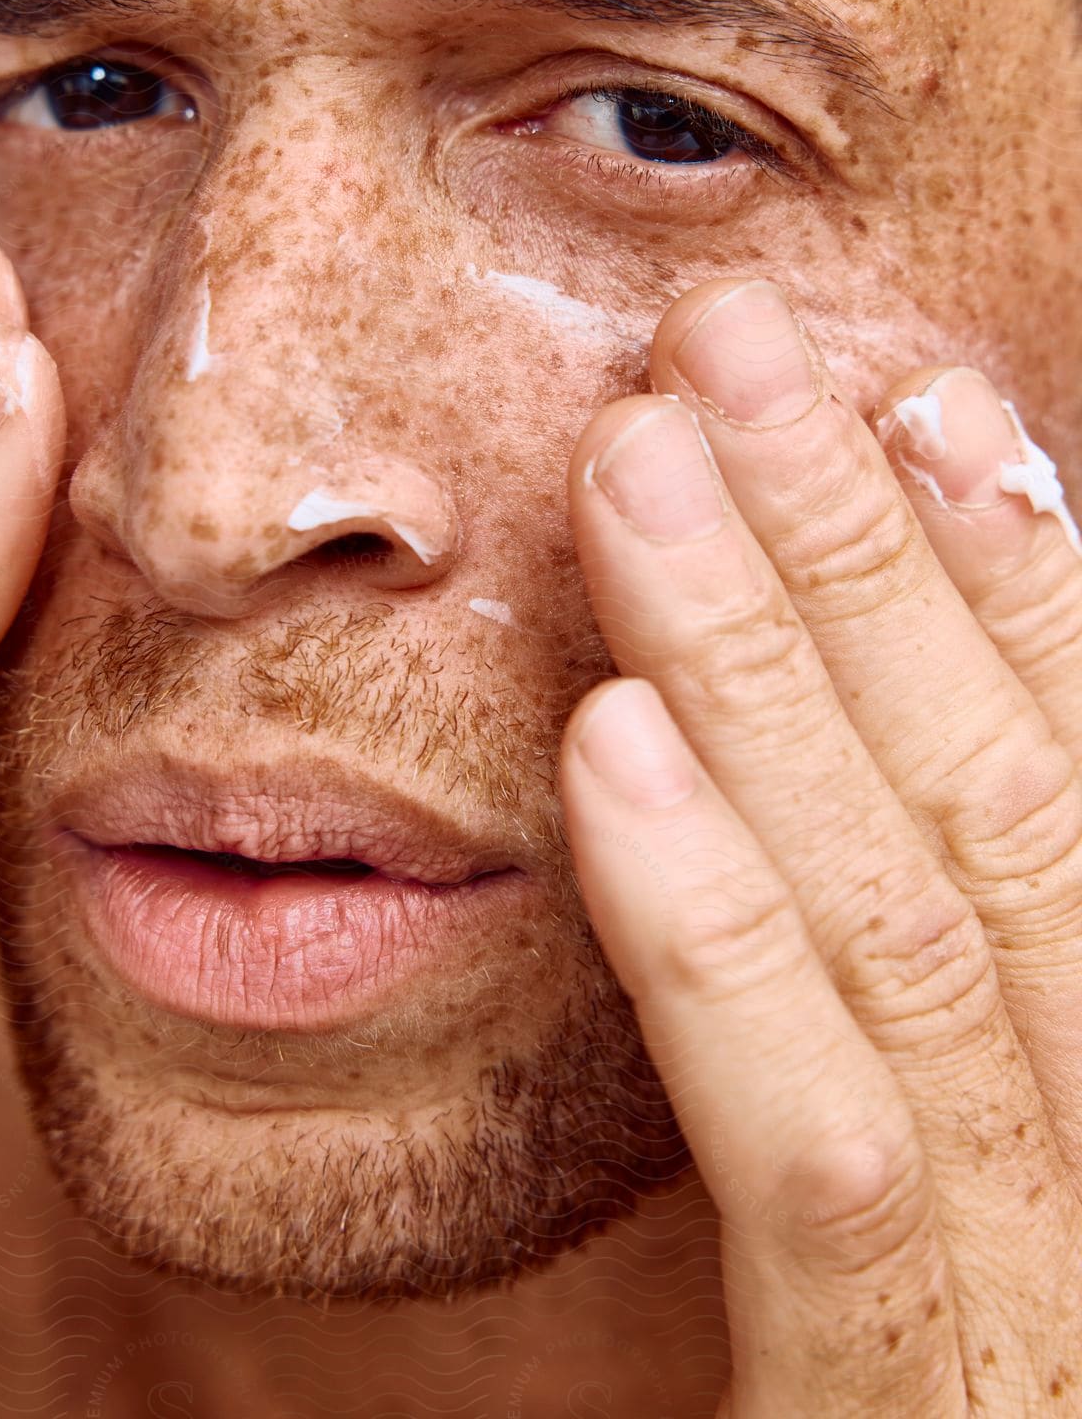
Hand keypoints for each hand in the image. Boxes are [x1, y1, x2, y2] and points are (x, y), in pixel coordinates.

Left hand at [560, 279, 1081, 1415]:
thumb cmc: (965, 1355)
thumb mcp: (993, 1187)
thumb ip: (959, 975)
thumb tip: (917, 748)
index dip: (1027, 577)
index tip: (926, 397)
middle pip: (1012, 811)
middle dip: (877, 551)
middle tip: (748, 336)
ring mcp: (1058, 1308)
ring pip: (935, 932)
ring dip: (784, 664)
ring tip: (653, 457)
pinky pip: (832, 1174)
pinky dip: (729, 943)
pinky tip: (615, 752)